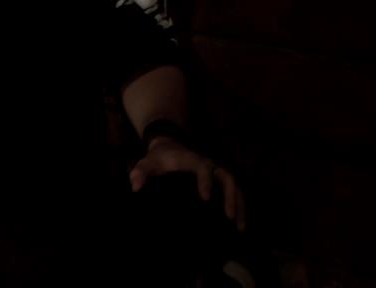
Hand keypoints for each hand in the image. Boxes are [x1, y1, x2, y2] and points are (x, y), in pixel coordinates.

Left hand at [129, 136, 245, 231]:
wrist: (169, 147)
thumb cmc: (159, 158)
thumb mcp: (147, 162)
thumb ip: (140, 171)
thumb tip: (135, 186)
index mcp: (192, 160)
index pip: (203, 168)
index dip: (205, 181)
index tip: (205, 198)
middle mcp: (209, 165)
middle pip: (226, 177)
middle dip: (229, 196)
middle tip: (228, 216)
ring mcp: (216, 172)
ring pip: (234, 186)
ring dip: (239, 205)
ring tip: (239, 227)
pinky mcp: (219, 181)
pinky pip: (233, 192)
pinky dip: (239, 206)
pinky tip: (240, 225)